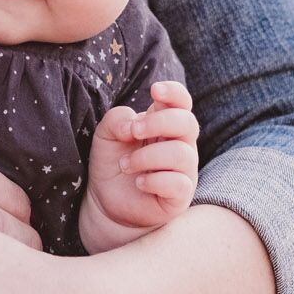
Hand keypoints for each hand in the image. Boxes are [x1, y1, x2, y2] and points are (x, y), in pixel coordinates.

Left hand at [77, 80, 199, 253]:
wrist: (107, 203)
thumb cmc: (112, 164)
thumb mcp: (106, 136)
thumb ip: (117, 120)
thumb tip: (132, 124)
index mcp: (165, 125)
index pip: (182, 102)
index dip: (174, 92)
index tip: (154, 90)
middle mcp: (180, 145)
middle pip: (187, 123)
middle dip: (158, 123)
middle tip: (133, 132)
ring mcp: (183, 171)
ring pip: (181, 154)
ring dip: (147, 156)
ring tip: (126, 165)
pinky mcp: (180, 196)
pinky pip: (178, 183)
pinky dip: (154, 180)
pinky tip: (139, 182)